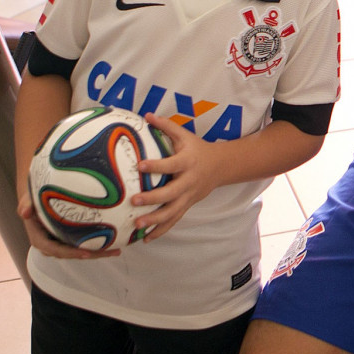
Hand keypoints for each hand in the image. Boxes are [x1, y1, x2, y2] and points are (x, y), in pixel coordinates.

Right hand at [17, 192, 120, 258]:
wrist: (37, 198)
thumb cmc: (33, 198)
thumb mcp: (27, 199)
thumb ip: (26, 204)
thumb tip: (24, 211)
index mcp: (39, 240)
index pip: (56, 250)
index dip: (70, 254)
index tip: (85, 253)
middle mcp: (52, 245)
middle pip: (73, 254)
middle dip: (92, 255)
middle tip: (112, 252)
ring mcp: (62, 243)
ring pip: (81, 251)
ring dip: (99, 252)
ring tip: (118, 250)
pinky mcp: (71, 239)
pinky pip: (85, 244)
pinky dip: (98, 244)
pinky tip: (116, 241)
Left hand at [130, 114, 222, 241]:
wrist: (220, 166)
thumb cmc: (197, 149)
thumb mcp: (185, 135)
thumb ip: (166, 126)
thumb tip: (146, 115)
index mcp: (187, 162)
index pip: (171, 165)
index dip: (156, 166)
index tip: (139, 166)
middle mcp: (188, 182)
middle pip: (170, 193)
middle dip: (152, 198)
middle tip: (134, 200)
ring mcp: (188, 197)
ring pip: (172, 212)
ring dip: (154, 220)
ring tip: (136, 224)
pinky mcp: (187, 206)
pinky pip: (174, 220)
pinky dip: (160, 230)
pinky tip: (145, 238)